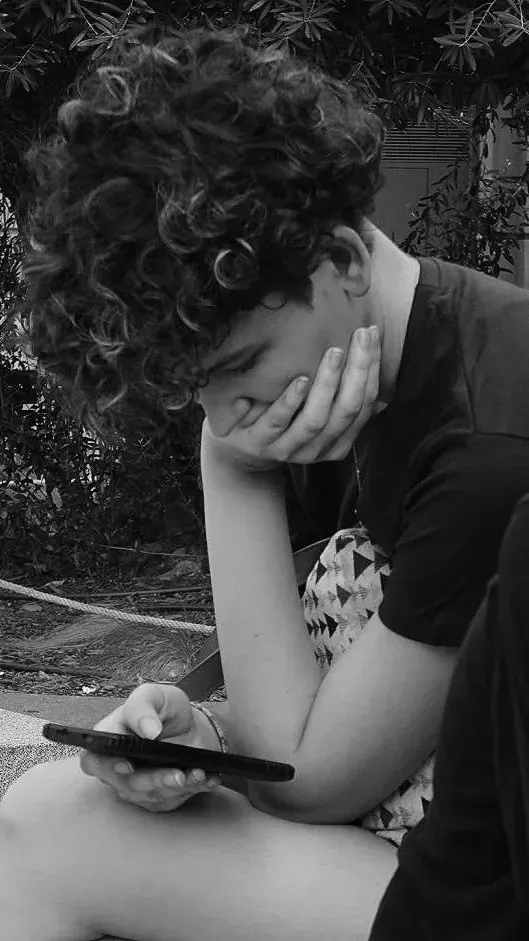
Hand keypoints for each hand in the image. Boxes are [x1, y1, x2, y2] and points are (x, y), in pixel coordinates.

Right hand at [79, 683, 220, 812]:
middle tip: (178, 773)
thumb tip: (148, 730)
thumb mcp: (154, 695)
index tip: (128, 765)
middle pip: (129, 784)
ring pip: (153, 796)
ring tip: (198, 773)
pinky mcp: (159, 796)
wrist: (190, 727)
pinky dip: (194, 789)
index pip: (94, 760)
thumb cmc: (164, 709)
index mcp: (109, 741)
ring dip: (179, 786)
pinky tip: (208, 779)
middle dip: (156, 780)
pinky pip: (175, 799)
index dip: (107, 766)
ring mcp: (138, 786)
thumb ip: (143, 706)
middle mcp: (118, 768)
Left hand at [204, 325, 379, 470]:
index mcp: (337, 441)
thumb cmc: (280, 415)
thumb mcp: (311, 406)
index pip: (363, 404)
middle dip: (357, 372)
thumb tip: (371, 357)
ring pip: (315, 420)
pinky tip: (299, 380)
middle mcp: (316, 448)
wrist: (236, 444)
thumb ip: (338, 392)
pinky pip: (277, 423)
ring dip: (327, 384)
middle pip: (346, 411)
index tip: (372, 333)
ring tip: (334, 353)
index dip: (371, 369)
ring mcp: (287, 449)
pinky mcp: (258, 443)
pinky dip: (290, 402)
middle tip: (360, 336)